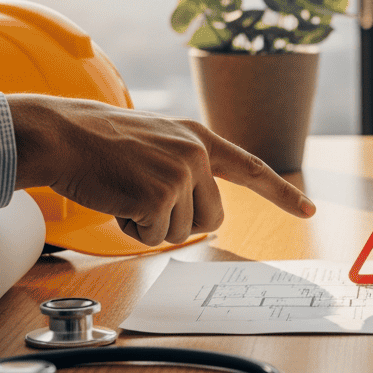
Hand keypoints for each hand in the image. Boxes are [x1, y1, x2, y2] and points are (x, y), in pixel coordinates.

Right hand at [7, 95, 315, 246]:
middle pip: (211, 219)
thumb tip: (205, 210)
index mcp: (198, 138)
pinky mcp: (160, 195)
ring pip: (181, 232)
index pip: (251, 168)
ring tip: (125, 190)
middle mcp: (197, 154)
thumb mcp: (156, 141)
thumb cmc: (100, 144)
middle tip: (143, 197)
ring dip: (149, 224)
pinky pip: (154, 237)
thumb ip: (187, 165)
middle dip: (178, 221)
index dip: (281, 193)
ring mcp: (181, 174)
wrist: (63, 135)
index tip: (309, 210)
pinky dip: (132, 229)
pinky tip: (116, 198)